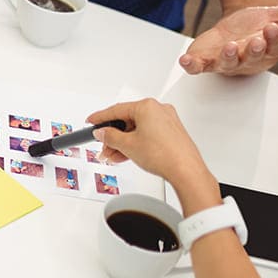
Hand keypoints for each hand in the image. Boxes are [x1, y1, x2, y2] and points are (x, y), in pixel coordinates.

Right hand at [87, 99, 212, 188]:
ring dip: (123, 143)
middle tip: (103, 146)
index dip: (101, 118)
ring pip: (137, 129)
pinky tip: (127, 154)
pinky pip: (147, 135)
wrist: (186, 171)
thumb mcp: (128, 145)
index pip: (117, 110)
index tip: (92, 121)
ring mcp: (166, 121)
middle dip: (113, 136)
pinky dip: (136, 143)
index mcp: (147, 106)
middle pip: (127, 121)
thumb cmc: (164, 154)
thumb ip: (110, 136)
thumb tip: (103, 132)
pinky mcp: (171, 133)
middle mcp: (158, 110)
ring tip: (113, 155)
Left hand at [179, 0, 277, 75]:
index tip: (272, 27)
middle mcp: (246, 59)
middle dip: (251, 50)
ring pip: (226, 63)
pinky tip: (186, 60)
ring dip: (227, 56)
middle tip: (253, 41)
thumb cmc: (258, 26)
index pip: (271, 47)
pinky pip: (198, 67)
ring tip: (228, 47)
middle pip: (250, 57)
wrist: (237, 28)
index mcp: (265, 51)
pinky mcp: (206, 61)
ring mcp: (224, 61)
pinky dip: (191, 65)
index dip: (272, 39)